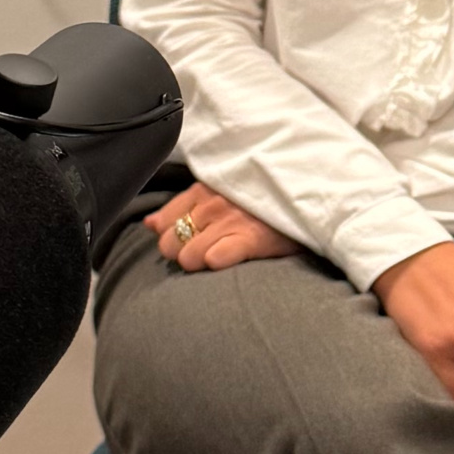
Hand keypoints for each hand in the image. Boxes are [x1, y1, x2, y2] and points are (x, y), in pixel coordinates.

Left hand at [147, 181, 298, 271]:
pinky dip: (218, 263)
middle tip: (205, 252)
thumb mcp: (218, 193)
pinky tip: (229, 259)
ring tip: (221, 257)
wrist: (305, 196)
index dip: (171, 238)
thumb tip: (149, 223)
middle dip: (182, 253)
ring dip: (200, 263)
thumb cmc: (260, 200)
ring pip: (188, 257)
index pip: (162, 223)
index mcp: (202, 190)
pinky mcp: (250, 238)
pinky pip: (215, 259)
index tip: (189, 240)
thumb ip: (182, 206)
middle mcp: (211, 204)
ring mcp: (230, 220)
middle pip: (169, 245)